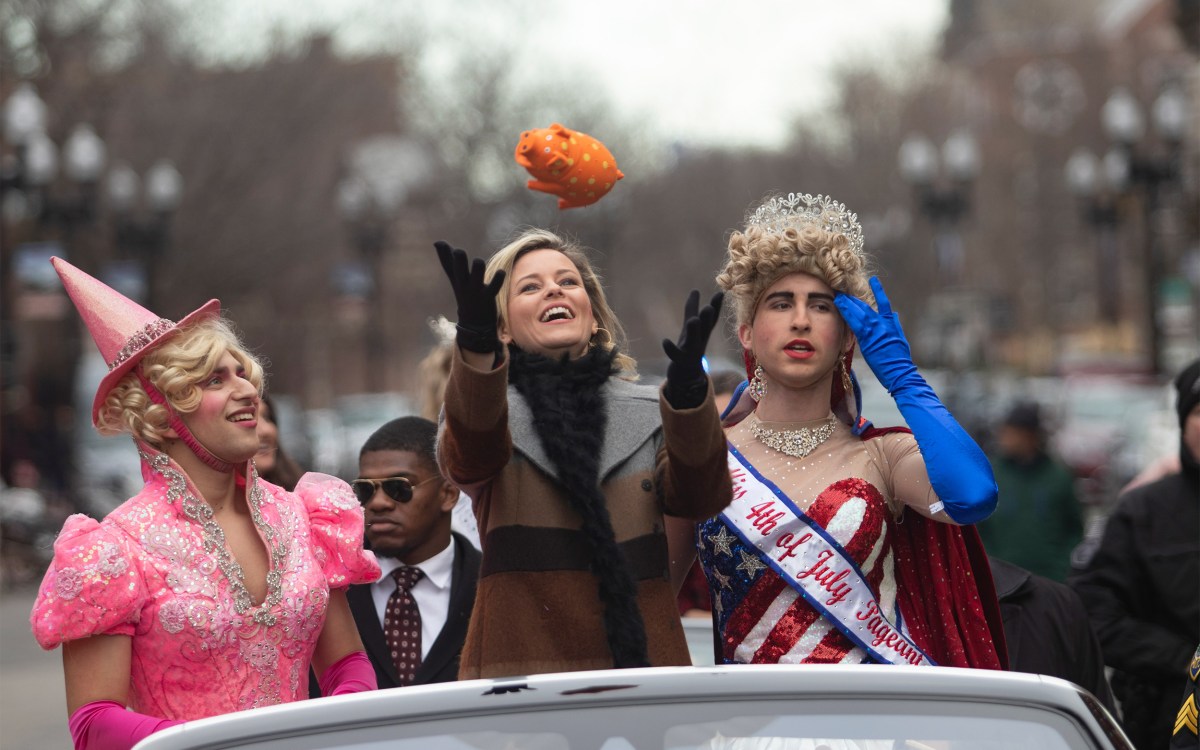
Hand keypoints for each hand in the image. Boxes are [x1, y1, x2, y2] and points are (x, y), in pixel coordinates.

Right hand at [434, 241, 505, 353]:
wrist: (473, 322)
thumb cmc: (464, 293)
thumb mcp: (455, 277)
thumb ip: (447, 260)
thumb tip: (437, 242)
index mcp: (456, 278)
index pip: (448, 265)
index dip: (444, 254)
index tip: (440, 243)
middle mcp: (464, 283)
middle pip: (458, 270)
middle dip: (459, 261)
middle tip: (459, 252)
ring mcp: (475, 291)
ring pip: (476, 276)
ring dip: (478, 268)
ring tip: (478, 262)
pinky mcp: (487, 297)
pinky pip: (493, 287)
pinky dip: (497, 279)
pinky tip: (501, 272)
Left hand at [662, 290, 723, 408]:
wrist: (686, 374)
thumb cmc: (689, 345)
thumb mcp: (691, 326)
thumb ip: (692, 309)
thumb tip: (695, 290)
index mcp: (702, 332)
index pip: (711, 318)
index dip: (716, 307)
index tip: (720, 294)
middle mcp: (700, 341)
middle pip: (705, 329)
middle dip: (707, 319)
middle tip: (708, 308)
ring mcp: (691, 351)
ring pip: (693, 341)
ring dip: (694, 331)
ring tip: (693, 321)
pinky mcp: (680, 360)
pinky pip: (676, 355)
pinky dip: (671, 349)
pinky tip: (665, 341)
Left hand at [834, 276, 917, 394]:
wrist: (899, 370)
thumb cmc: (899, 359)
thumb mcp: (900, 339)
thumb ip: (894, 325)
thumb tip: (892, 314)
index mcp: (891, 323)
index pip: (884, 303)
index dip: (878, 291)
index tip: (873, 280)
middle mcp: (882, 324)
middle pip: (866, 307)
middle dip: (854, 298)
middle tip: (844, 289)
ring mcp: (875, 330)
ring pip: (859, 312)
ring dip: (848, 303)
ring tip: (839, 295)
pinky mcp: (867, 339)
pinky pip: (855, 323)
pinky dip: (848, 314)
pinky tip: (840, 307)